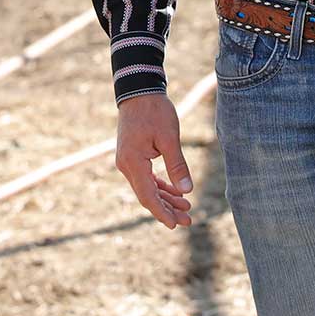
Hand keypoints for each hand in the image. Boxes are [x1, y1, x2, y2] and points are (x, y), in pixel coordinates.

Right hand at [114, 92, 193, 228]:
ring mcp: (127, 161)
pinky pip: (146, 177)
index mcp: (133, 162)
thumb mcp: (169, 138)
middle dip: (167, 209)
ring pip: (147, 187)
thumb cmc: (154, 111)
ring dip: (165, 198)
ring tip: (186, 208)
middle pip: (147, 195)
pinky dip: (160, 185)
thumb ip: (177, 165)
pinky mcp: (132, 155)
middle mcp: (126, 165)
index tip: (176, 225)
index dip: (162, 213)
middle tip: (188, 220)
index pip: (148, 196)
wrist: (139, 90)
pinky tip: (176, 191)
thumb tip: (187, 190)